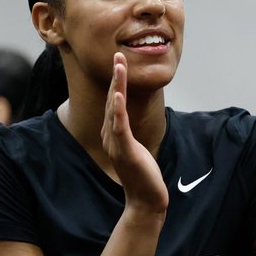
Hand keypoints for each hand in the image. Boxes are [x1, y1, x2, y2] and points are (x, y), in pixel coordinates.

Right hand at [102, 53, 167, 214]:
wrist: (145, 201)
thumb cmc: (142, 176)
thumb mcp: (135, 149)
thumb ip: (129, 134)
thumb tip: (129, 122)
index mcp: (113, 134)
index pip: (113, 102)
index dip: (116, 81)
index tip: (118, 62)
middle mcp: (110, 136)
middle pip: (112, 100)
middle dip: (115, 76)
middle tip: (117, 54)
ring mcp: (116, 143)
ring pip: (114, 108)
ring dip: (116, 84)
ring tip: (118, 64)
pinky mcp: (125, 150)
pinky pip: (120, 125)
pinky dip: (118, 108)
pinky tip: (118, 93)